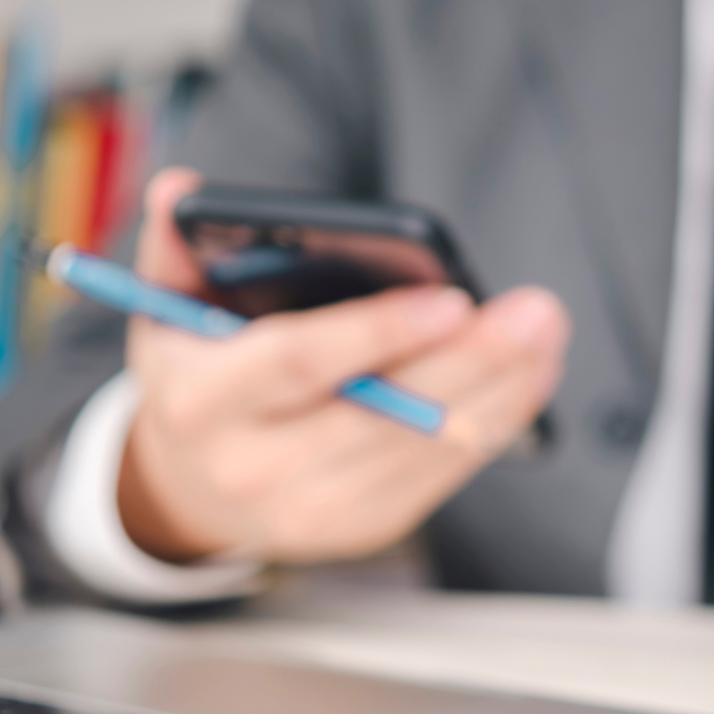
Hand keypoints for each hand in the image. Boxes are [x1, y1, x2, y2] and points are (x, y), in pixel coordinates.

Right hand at [116, 168, 569, 564]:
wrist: (191, 487)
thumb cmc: (198, 378)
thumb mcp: (169, 314)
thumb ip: (175, 247)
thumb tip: (181, 186)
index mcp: (202, 404)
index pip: (298, 365)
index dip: (376, 332)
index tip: (450, 298)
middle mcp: (255, 469)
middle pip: (380, 416)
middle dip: (467, 362)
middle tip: (533, 311)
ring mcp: (314, 509)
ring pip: (423, 449)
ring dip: (499, 391)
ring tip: (544, 332)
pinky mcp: (364, 527)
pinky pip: (442, 474)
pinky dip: (495, 422)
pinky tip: (530, 375)